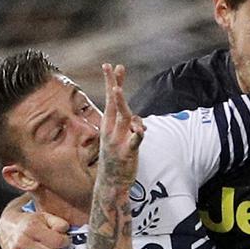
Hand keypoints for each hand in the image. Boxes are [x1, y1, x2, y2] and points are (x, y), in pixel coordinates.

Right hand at [0, 209, 70, 248]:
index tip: (62, 238)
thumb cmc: (28, 221)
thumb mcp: (45, 216)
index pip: (58, 242)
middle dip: (55, 247)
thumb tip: (66, 232)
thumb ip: (59, 223)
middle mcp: (22, 241)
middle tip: (49, 242)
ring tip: (40, 246)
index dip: (64, 240)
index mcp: (31, 228)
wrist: (5, 225)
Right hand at [97, 63, 144, 188]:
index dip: (111, 82)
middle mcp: (111, 130)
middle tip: (115, 67)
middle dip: (114, 84)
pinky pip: (134, 142)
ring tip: (118, 90)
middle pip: (114, 103)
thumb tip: (140, 123)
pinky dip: (137, 135)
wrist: (111, 183)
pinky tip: (141, 130)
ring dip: (120, 104)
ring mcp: (118, 140)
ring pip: (123, 118)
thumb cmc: (116, 159)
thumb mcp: (122, 140)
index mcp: (109, 125)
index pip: (110, 99)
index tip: (109, 65)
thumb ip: (132, 128)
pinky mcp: (127, 153)